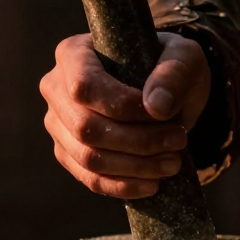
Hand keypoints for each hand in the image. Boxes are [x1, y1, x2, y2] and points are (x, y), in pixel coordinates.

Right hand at [40, 32, 210, 198]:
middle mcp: (56, 89)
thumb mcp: (183, 57)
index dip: (123, 107)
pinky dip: (122, 186)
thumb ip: (173, 74)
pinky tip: (152, 184)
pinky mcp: (68, 154)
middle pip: (85, 127)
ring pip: (88, 157)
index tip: (163, 114)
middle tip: (178, 141)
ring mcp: (58, 125)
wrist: (163, 93)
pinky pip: (89, 178)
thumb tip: (157, 108)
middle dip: (137, 141)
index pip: (84, 87)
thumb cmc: (168, 68)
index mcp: (73, 54)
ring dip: (135, 166)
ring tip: (172, 162)